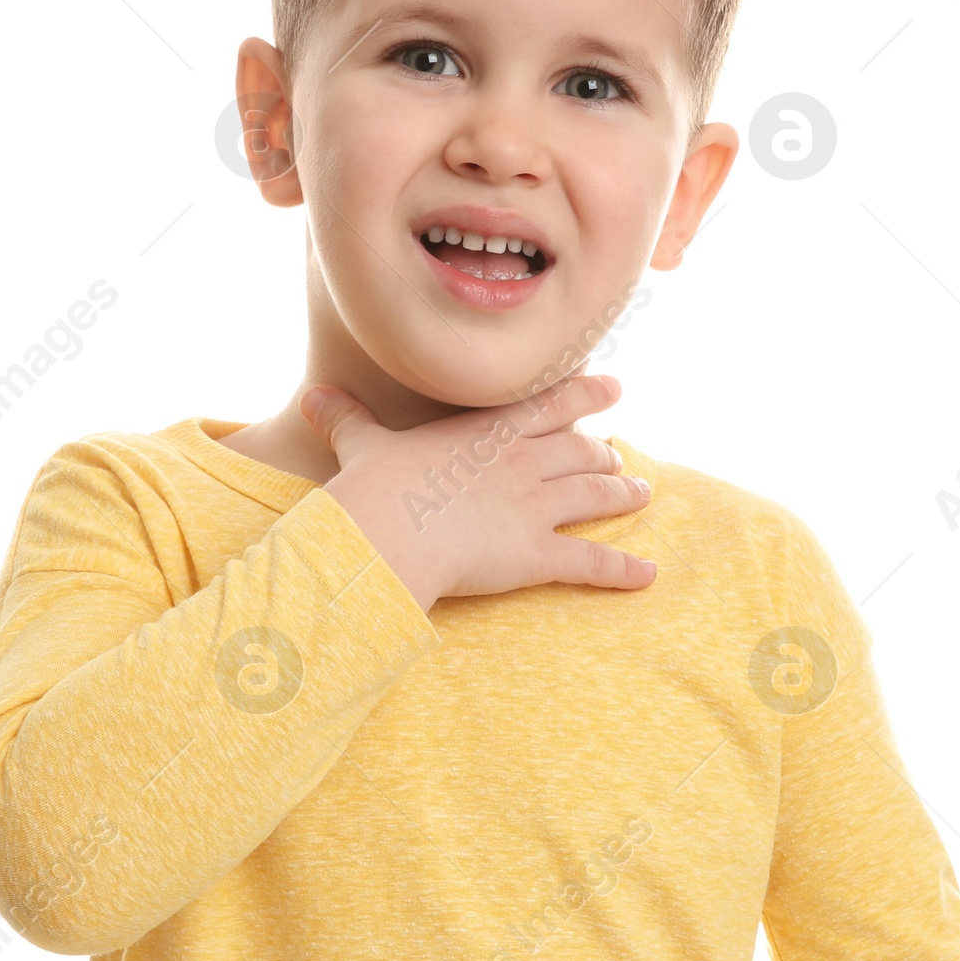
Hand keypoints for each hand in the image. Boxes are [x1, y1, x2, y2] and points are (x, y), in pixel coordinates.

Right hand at [301, 374, 655, 609]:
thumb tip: (312, 399)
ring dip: (623, 493)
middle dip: (604, 452)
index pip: (549, 404)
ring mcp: (535, 506)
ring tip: (642, 492)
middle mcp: (522, 461)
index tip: (612, 388)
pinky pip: (592, 562)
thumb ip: (346, 420)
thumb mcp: (362, 446)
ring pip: (595, 495)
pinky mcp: (538, 554)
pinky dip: (623, 568)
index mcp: (487, 431)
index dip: (586, 394)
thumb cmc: (373, 489)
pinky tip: (647, 572)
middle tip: (619, 455)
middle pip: (580, 450)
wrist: (386, 536)